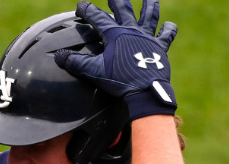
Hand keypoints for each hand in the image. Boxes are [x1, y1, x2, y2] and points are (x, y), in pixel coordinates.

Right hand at [53, 0, 177, 117]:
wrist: (145, 91)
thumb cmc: (120, 79)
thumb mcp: (95, 71)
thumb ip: (76, 62)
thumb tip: (59, 56)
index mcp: (115, 34)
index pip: (98, 17)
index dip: (88, 10)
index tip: (81, 7)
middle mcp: (132, 31)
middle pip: (124, 9)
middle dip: (117, 1)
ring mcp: (148, 37)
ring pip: (149, 16)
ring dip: (149, 5)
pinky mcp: (160, 48)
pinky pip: (166, 35)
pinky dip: (168, 30)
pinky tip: (169, 25)